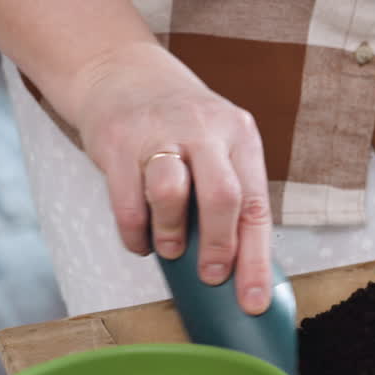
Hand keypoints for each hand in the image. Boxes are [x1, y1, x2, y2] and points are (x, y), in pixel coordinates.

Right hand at [66, 41, 272, 313]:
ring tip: (170, 248)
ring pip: (172, 193)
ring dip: (171, 235)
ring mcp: (160, 132)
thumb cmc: (180, 127)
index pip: (257, 205)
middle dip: (219, 247)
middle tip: (211, 275)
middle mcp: (205, 129)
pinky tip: (141, 240)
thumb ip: (229, 195)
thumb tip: (238, 270)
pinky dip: (134, 233)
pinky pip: (126, 201)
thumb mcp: (217, 145)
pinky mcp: (118, 140)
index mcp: (240, 136)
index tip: (253, 301)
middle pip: (222, 197)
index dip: (257, 261)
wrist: (122, 73)